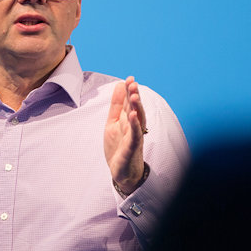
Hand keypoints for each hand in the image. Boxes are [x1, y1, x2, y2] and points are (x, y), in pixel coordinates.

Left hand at [103, 76, 146, 194]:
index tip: (129, 78)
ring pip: (137, 120)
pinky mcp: (132, 148)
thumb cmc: (119, 147)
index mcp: (128, 121)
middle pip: (135, 109)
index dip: (129, 91)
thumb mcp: (113, 123)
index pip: (129, 103)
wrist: (122, 172)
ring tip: (134, 95)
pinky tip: (132, 116)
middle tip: (133, 82)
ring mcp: (134, 137)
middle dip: (134, 96)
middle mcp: (134, 127)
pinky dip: (135, 125)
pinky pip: (135, 135)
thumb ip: (116, 105)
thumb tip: (119, 85)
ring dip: (136, 107)